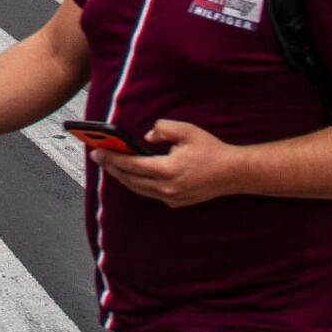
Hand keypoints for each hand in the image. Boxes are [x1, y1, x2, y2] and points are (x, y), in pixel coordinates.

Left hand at [90, 119, 240, 207]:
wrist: (234, 173)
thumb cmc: (210, 150)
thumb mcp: (187, 130)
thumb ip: (162, 129)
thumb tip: (145, 136)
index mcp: (168, 170)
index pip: (132, 165)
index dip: (112, 158)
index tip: (98, 151)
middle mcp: (168, 188)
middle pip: (130, 179)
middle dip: (111, 167)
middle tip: (97, 156)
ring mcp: (172, 198)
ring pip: (138, 189)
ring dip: (122, 177)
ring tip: (109, 164)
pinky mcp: (176, 203)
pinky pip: (150, 194)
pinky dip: (137, 184)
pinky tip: (130, 174)